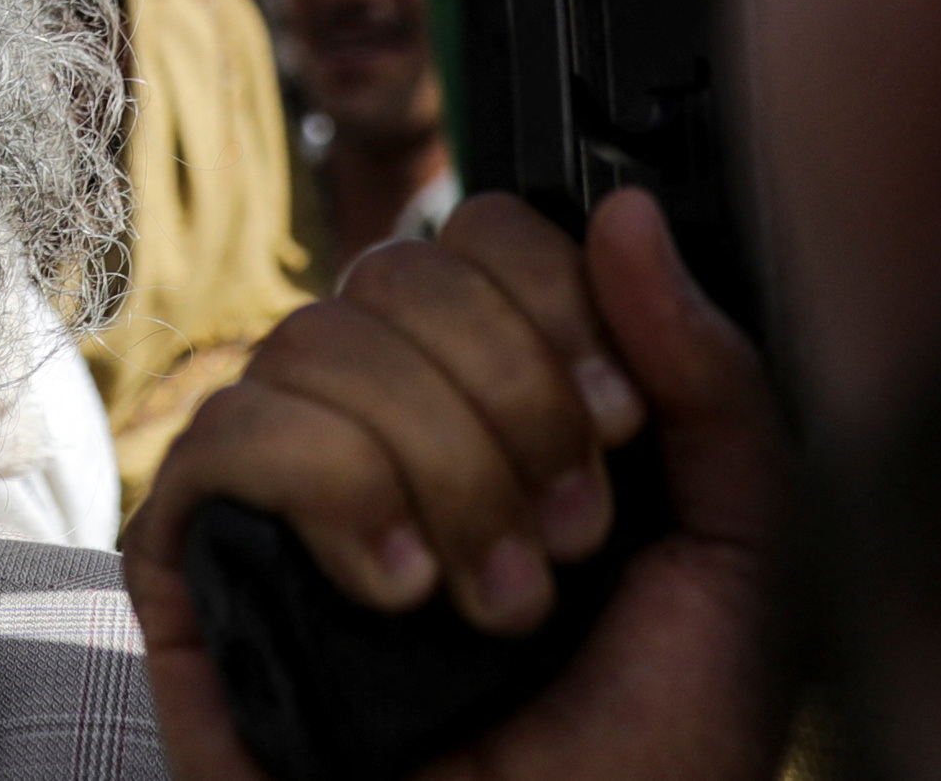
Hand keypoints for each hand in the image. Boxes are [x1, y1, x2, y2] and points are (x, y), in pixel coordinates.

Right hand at [124, 190, 784, 780]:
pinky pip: (227, 435)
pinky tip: (397, 590)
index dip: (550, 303)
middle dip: (507, 409)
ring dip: (435, 472)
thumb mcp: (740, 550)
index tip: (617, 430)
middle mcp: (388, 422)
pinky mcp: (199, 559)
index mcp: (503, 398)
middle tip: (567, 545)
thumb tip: (622, 213)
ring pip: (316, 342)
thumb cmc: (655, 752)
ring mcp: (288, 486)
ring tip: (491, 605)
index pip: (482, 233)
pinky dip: (328, 492)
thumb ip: (709, 376)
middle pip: (398, 272)